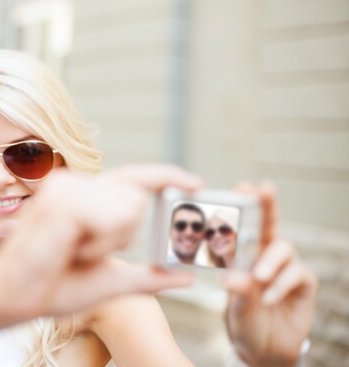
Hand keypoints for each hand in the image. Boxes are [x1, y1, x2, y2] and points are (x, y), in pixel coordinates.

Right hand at [0, 164, 201, 319]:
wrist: (14, 297)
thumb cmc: (53, 286)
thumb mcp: (111, 280)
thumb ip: (148, 276)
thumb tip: (186, 276)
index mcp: (85, 197)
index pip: (133, 178)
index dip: (166, 176)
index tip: (197, 183)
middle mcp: (76, 184)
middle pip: (136, 198)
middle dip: (121, 236)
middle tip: (84, 252)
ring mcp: (67, 187)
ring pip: (126, 208)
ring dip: (108, 242)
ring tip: (73, 251)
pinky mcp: (63, 198)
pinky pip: (110, 218)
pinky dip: (98, 244)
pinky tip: (70, 249)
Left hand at [224, 183, 316, 366]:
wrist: (264, 350)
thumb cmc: (244, 321)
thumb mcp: (236, 307)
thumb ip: (237, 292)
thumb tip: (232, 278)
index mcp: (243, 255)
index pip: (243, 226)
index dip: (244, 204)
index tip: (243, 185)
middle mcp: (264, 255)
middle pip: (269, 224)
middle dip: (267, 205)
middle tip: (264, 188)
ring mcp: (285, 267)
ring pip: (283, 248)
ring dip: (270, 261)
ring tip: (259, 278)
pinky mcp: (303, 283)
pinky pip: (297, 274)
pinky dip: (282, 284)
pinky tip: (269, 298)